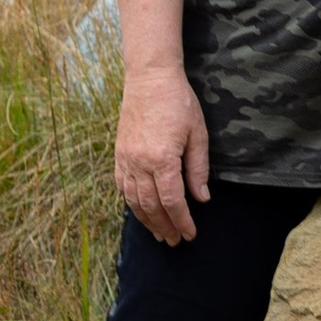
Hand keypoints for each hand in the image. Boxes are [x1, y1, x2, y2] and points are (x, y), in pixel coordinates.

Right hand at [117, 62, 210, 245]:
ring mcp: (125, 160)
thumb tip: (202, 198)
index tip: (189, 234)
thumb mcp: (197, 134)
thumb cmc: (179, 103)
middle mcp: (139, 164)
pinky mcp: (119, 154)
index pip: (172, 201)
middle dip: (164, 227)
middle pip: (151, 206)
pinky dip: (131, 203)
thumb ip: (198, 168)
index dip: (181, 221)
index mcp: (161, 159)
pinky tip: (140, 211)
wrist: (149, 79)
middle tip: (174, 241)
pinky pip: (122, 186)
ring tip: (158, 234)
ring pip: (133, 200)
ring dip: (146, 220)